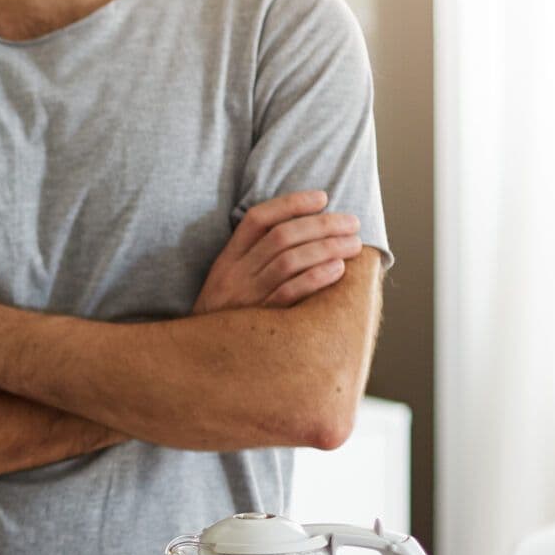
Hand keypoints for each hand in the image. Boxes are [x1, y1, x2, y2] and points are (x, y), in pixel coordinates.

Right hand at [193, 192, 363, 314]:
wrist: (200, 357)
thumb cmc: (226, 317)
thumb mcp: (227, 282)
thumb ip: (253, 258)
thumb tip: (302, 233)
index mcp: (228, 259)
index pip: (257, 219)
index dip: (291, 204)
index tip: (322, 197)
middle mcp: (235, 274)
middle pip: (281, 236)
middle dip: (321, 224)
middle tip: (352, 223)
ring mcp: (246, 297)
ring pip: (289, 261)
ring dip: (326, 247)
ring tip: (353, 244)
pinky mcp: (260, 320)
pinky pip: (290, 293)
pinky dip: (316, 278)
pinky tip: (338, 269)